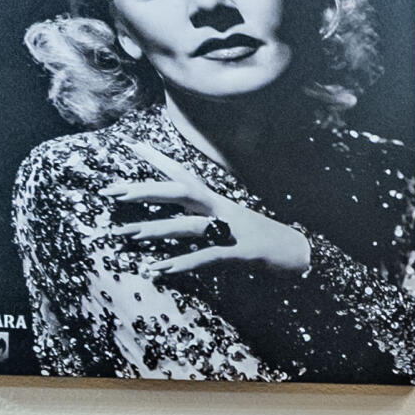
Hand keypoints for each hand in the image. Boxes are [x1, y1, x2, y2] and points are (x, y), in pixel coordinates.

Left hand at [96, 138, 310, 278]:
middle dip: (146, 190)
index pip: (186, 175)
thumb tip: (178, 222)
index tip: (131, 145)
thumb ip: (205, 219)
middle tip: (112, 191)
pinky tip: (160, 269)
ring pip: (190, 225)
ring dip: (156, 229)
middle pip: (182, 191)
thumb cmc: (263, 239)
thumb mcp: (233, 223)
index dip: (160, 160)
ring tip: (125, 233)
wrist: (302, 253)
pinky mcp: (244, 253)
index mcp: (220, 202)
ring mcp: (235, 230)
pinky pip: (208, 257)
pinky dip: (183, 263)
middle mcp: (224, 210)